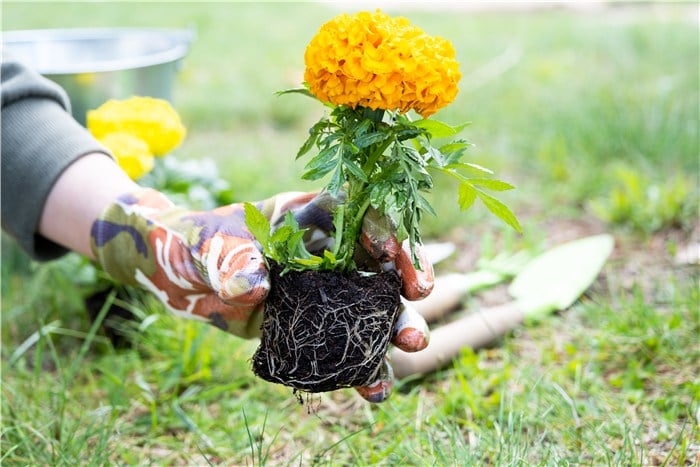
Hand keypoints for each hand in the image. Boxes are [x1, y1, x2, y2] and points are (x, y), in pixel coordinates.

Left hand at [91, 188, 432, 401]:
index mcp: (312, 218)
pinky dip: (363, 369)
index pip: (358, 215)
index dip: (382, 229)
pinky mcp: (317, 328)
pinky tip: (375, 389)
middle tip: (419, 298)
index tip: (391, 253)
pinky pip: (347, 348)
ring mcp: (327, 293)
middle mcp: (330, 253)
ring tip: (411, 347)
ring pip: (374, 309)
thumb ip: (233, 259)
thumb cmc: (199, 244)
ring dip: (396, 327)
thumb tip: (254, 286)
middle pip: (379, 262)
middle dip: (404, 279)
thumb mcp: (210, 245)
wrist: (182, 277)